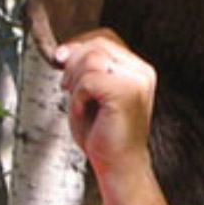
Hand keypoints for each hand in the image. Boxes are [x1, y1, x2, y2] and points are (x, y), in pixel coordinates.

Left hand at [53, 30, 155, 175]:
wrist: (119, 166)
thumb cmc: (104, 135)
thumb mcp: (90, 93)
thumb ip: (83, 68)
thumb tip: (64, 50)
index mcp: (137, 69)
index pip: (105, 38)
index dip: (79, 45)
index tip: (61, 62)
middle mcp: (142, 71)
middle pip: (97, 43)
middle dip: (73, 63)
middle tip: (67, 88)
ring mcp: (137, 80)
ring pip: (92, 58)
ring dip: (75, 81)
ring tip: (80, 103)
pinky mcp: (126, 92)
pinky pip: (89, 80)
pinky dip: (78, 97)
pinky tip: (84, 112)